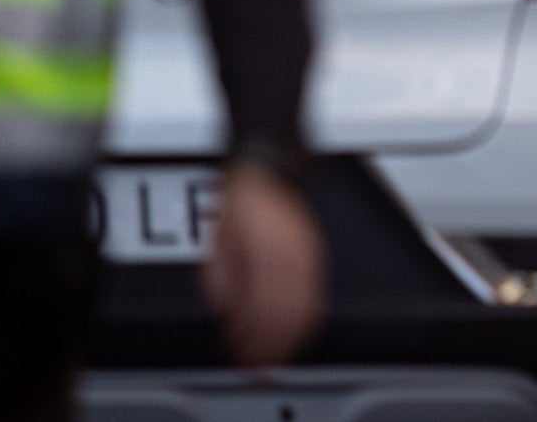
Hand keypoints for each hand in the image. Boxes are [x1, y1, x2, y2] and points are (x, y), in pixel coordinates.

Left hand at [202, 162, 327, 368]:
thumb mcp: (217, 247)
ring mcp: (308, 256)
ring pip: (307, 309)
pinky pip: (318, 293)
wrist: (269, 167)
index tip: (244, 362)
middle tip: (260, 369)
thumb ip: (224, 285)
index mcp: (261, 258)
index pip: (259, 314)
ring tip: (280, 357)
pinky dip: (310, 317)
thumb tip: (230, 317)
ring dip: (293, 338)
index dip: (253, 344)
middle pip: (285, 317)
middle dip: (273, 348)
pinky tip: (302, 327)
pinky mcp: (317, 253)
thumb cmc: (240, 202)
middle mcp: (289, 259)